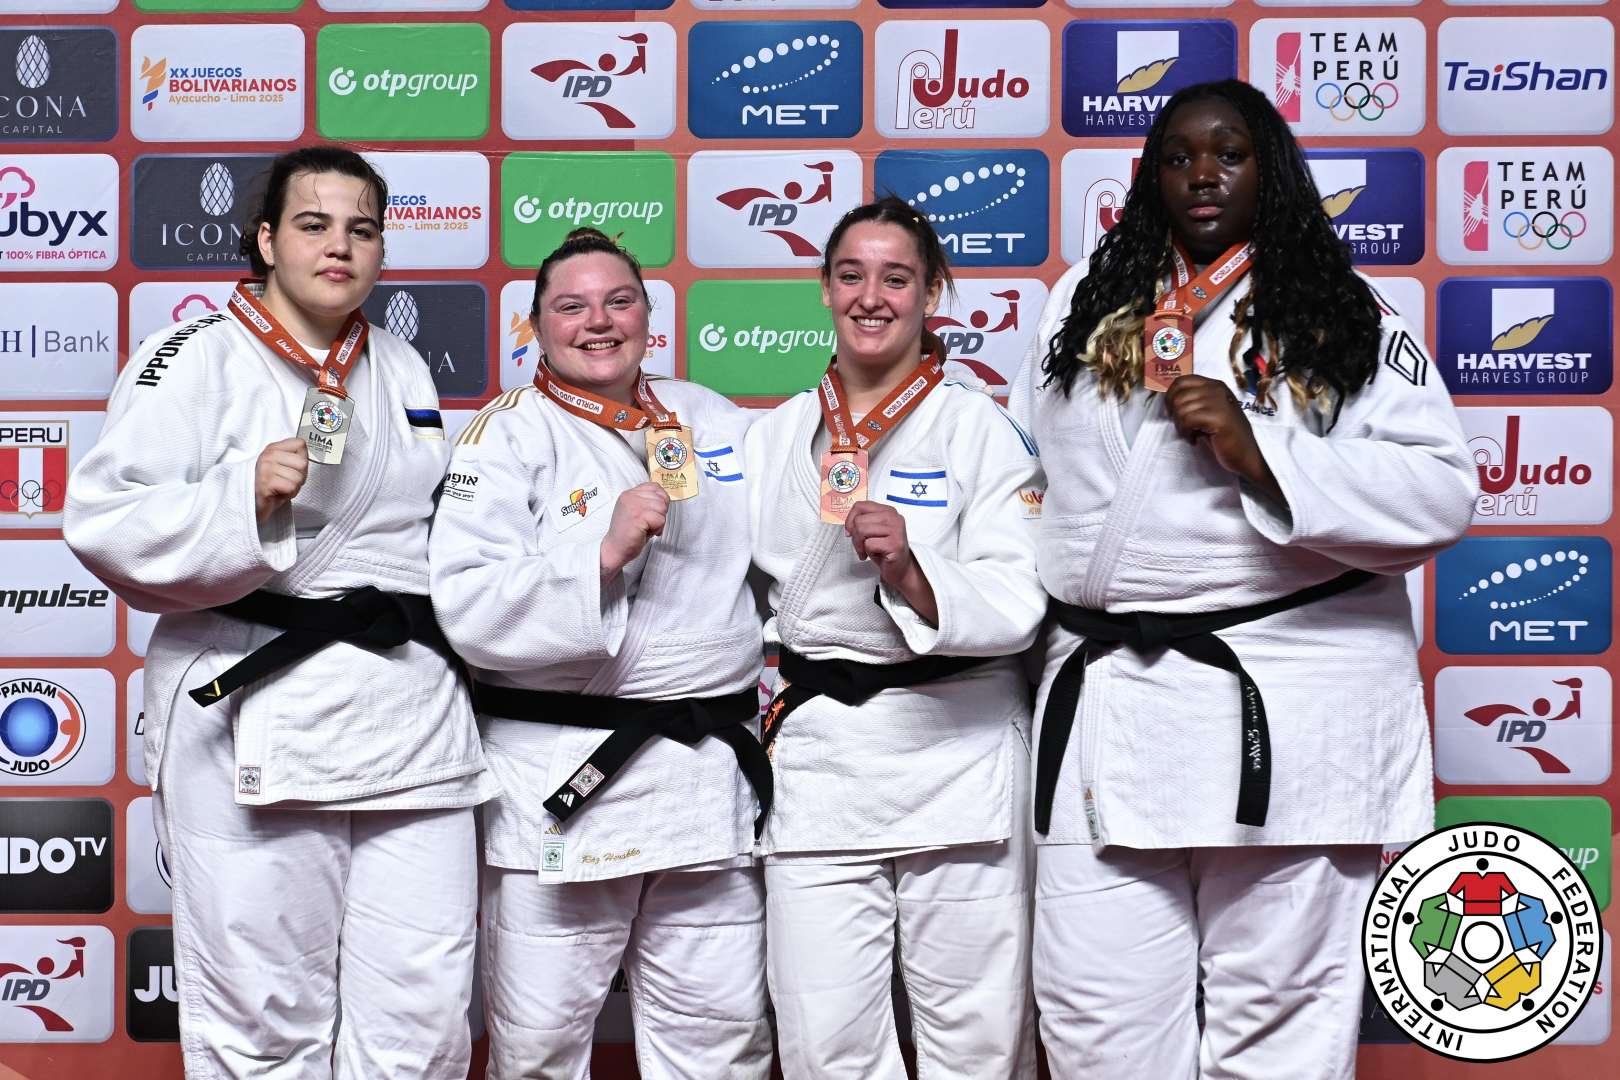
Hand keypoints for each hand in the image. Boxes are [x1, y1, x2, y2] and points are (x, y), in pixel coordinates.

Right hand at [254, 438, 308, 522]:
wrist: (254, 504)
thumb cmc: (270, 486)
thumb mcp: (282, 466)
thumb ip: (293, 457)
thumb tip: (308, 454)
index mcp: (273, 448)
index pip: (300, 443)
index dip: (303, 459)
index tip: (293, 468)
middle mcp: (268, 456)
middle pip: (303, 463)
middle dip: (300, 477)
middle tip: (287, 482)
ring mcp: (265, 468)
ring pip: (298, 477)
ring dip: (294, 487)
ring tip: (282, 488)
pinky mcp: (266, 483)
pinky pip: (291, 487)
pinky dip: (289, 494)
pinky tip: (279, 494)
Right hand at [600, 482, 669, 579]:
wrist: (615, 549)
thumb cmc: (628, 534)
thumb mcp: (637, 511)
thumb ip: (648, 502)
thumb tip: (665, 500)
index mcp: (630, 493)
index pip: (655, 487)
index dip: (661, 500)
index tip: (653, 512)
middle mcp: (630, 496)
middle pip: (661, 498)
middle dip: (660, 513)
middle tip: (648, 524)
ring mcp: (633, 505)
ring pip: (662, 508)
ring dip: (658, 522)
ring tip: (646, 528)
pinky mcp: (638, 516)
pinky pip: (660, 520)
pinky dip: (657, 529)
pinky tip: (645, 532)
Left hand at [845, 501, 937, 624]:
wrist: (900, 568)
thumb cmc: (885, 550)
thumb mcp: (873, 530)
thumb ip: (863, 521)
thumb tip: (848, 524)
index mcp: (888, 511)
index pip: (860, 506)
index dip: (850, 519)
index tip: (851, 531)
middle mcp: (894, 518)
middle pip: (859, 520)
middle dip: (855, 536)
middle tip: (861, 546)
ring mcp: (896, 530)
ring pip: (861, 530)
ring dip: (859, 545)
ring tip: (866, 551)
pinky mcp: (894, 544)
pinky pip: (868, 544)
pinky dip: (867, 552)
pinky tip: (875, 555)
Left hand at [1163, 375, 1281, 500]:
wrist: (1246, 456)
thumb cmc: (1224, 436)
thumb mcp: (1208, 412)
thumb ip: (1192, 401)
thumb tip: (1167, 399)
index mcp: (1214, 385)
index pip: (1181, 381)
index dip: (1169, 397)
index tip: (1171, 413)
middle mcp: (1217, 389)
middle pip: (1178, 395)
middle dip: (1175, 415)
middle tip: (1184, 428)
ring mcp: (1219, 402)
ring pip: (1181, 409)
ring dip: (1181, 426)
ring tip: (1192, 435)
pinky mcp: (1219, 418)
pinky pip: (1187, 420)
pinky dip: (1186, 433)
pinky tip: (1195, 440)